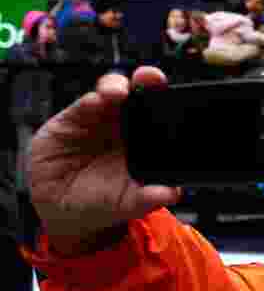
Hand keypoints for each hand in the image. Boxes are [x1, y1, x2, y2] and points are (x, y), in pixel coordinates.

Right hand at [30, 66, 180, 255]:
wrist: (62, 212)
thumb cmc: (102, 202)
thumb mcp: (128, 203)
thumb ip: (149, 197)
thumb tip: (171, 193)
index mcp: (146, 138)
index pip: (161, 112)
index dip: (166, 99)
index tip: (173, 96)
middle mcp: (124, 124)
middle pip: (138, 93)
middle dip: (146, 80)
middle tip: (149, 78)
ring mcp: (98, 119)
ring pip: (111, 92)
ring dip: (115, 87)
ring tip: (118, 93)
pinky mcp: (71, 121)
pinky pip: (82, 106)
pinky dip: (89, 101)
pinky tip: (93, 102)